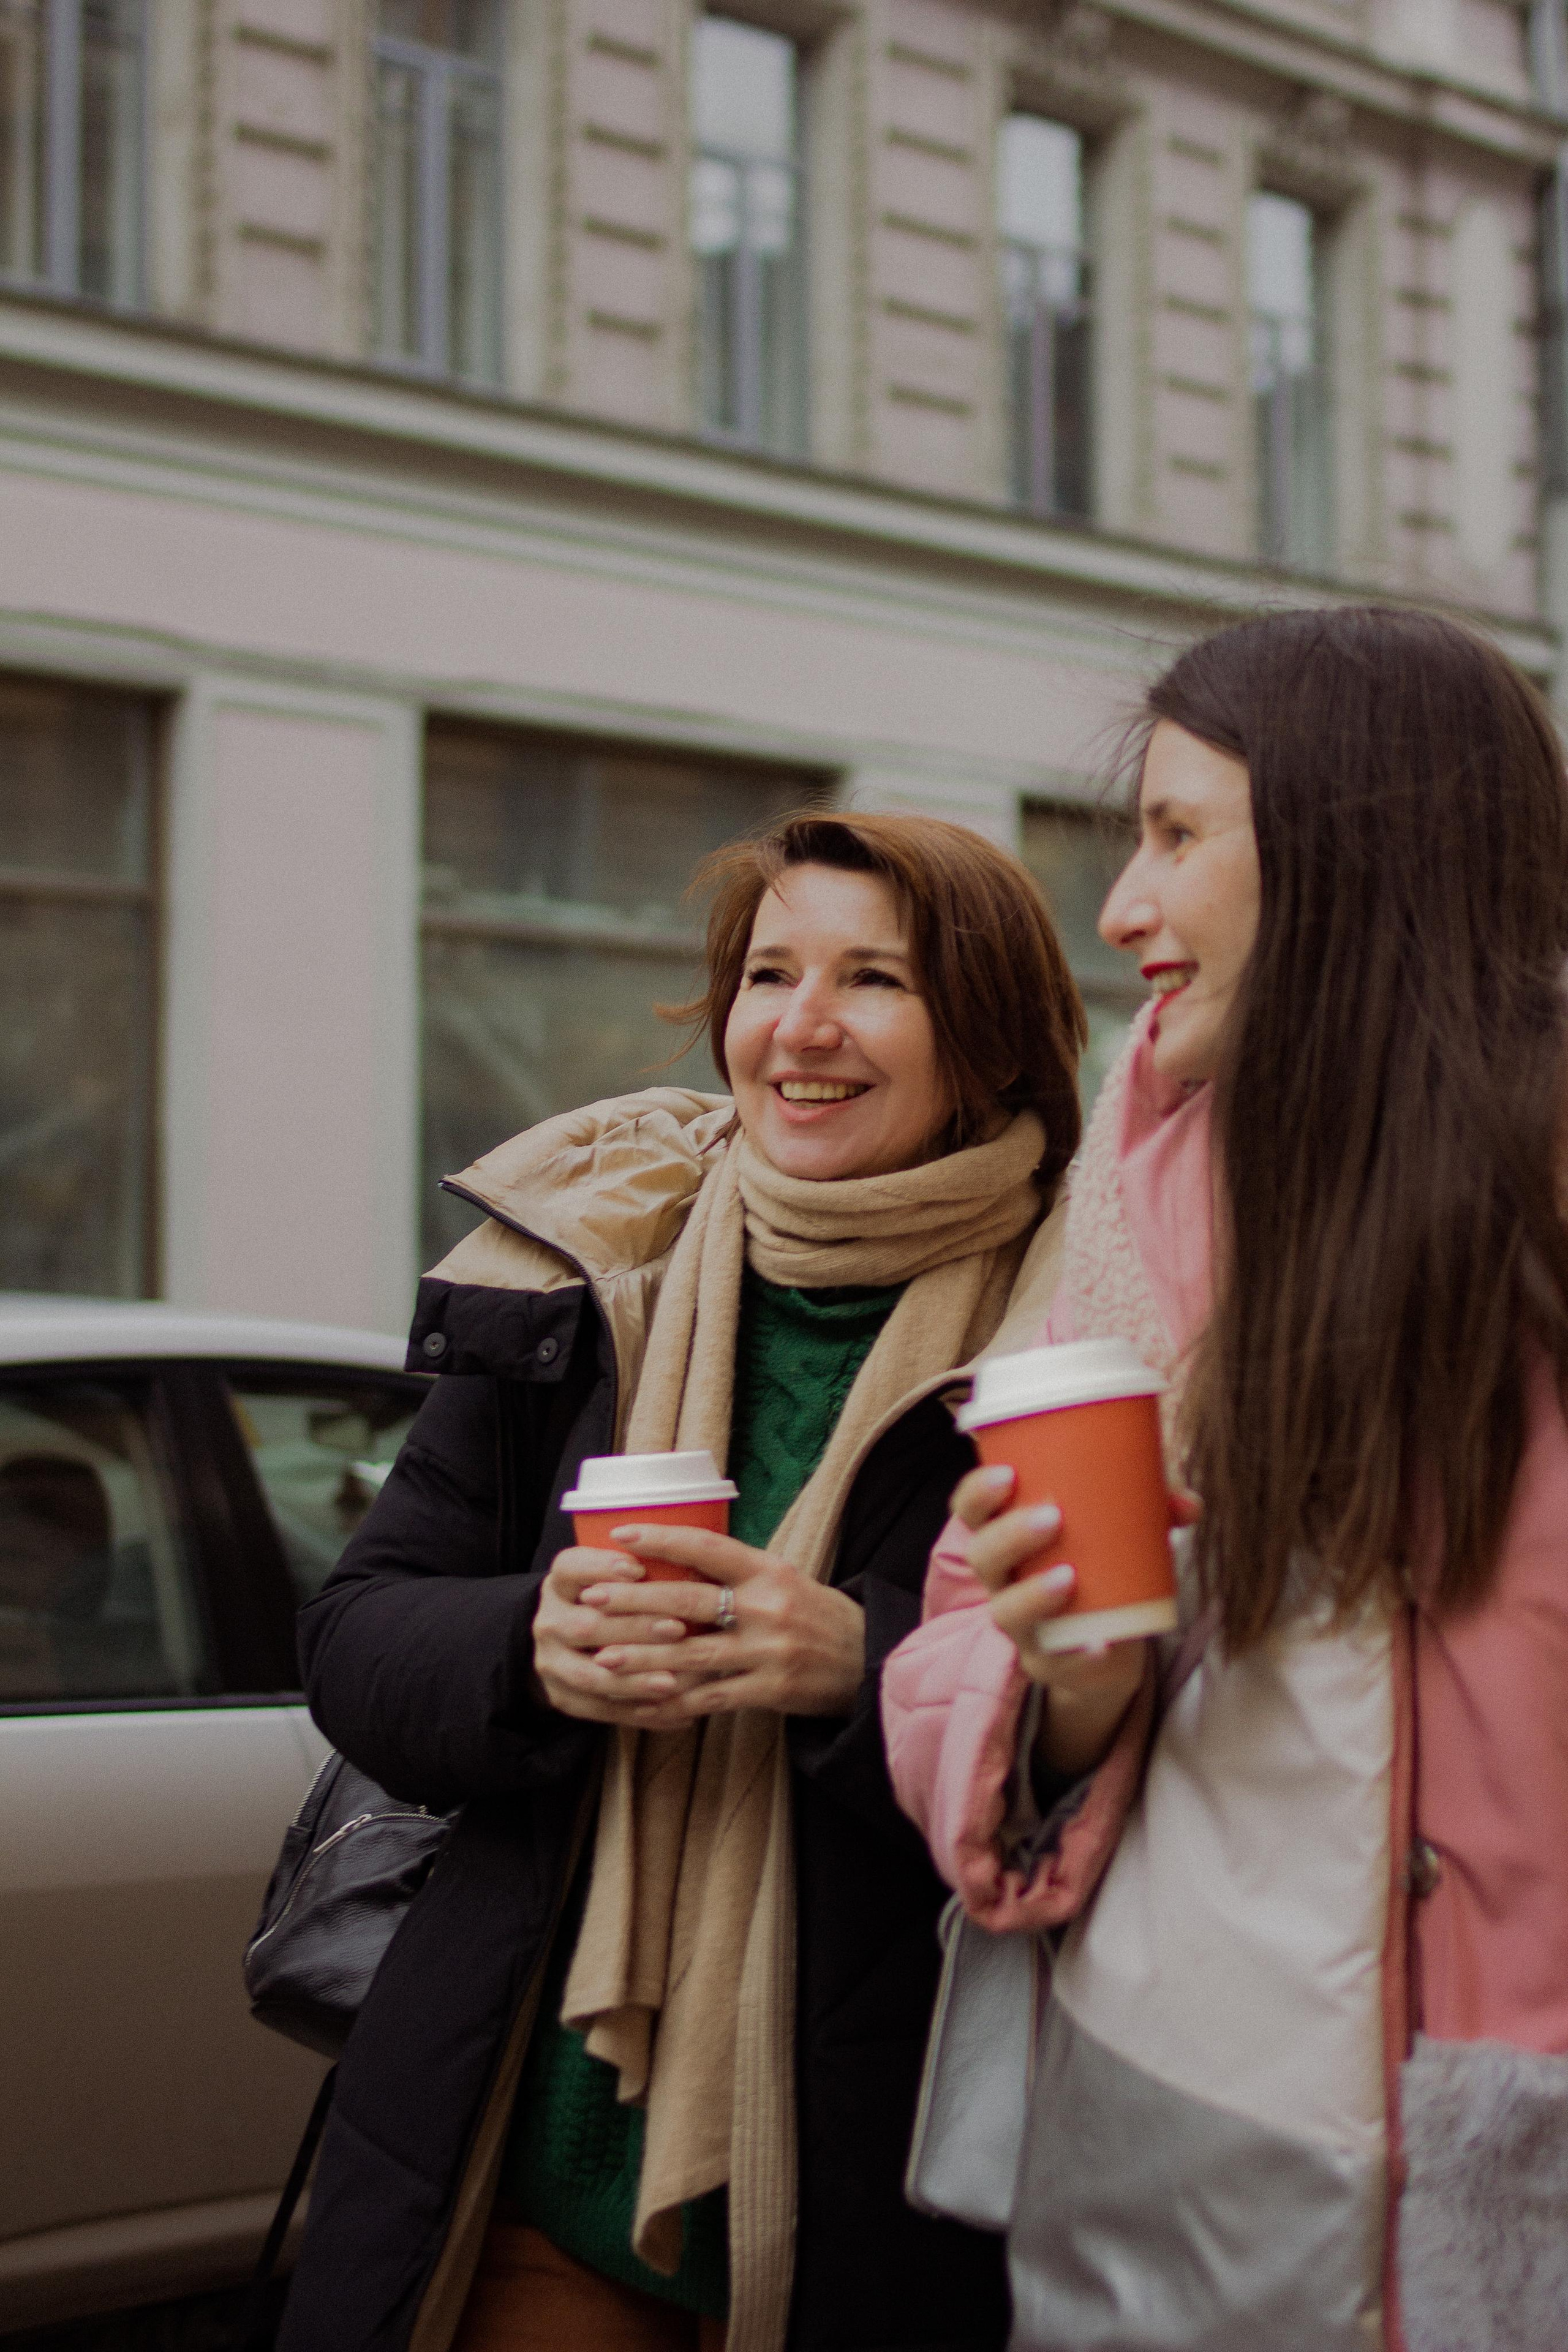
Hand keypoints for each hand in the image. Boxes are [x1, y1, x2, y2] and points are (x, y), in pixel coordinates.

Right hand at [533, 1546, 705, 1725]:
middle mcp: (547, 1622)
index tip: (639, 1568)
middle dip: (633, 1628)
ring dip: (634, 1680)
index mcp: (559, 1584)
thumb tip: (691, 1564)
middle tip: (676, 1628)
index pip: (569, 1568)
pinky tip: (675, 1714)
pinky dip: (638, 1711)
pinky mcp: (562, 1698)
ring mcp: (551, 1663)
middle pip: (585, 1626)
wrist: (568, 1645)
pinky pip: (599, 1710)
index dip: (601, 1567)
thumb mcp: (611, 1579)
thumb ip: (639, 1574)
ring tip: (672, 1682)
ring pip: (590, 1675)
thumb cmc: (610, 1602)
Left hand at [586, 1524, 865, 1723]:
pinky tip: (645, 1702)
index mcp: (768, 1571)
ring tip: (603, 1657)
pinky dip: (675, 1701)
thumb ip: (736, 1573)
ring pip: (693, 1654)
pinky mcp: (771, 1690)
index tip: (620, 1535)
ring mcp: (768, 1651)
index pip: (707, 1548)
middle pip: (689, 1602)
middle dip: (635, 1602)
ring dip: (643, 1657)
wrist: (868, 1659)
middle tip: (593, 1598)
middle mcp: (767, 1607)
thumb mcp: (783, 1579)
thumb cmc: (816, 1614)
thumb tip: (678, 1557)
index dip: (661, 1540)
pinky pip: (712, 1697)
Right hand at [951, 1465, 1193, 1775]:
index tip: (1007, 1474)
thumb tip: (1188, 1503)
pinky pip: (1052, 1664)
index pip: (972, 1511)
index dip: (978, 1493)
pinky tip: (1101, 1644)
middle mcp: (1003, 1581)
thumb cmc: (1103, 1566)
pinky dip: (1077, 1655)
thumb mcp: (1123, 1531)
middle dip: (1010, 1535)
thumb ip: (1152, 1510)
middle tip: (1052, 1517)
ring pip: (1006, 1612)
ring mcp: (1022, 1626)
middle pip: (983, 1557)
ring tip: (1069, 1576)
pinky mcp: (1049, 1664)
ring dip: (1033, 1593)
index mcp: (1009, 1538)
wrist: (1109, 1643)